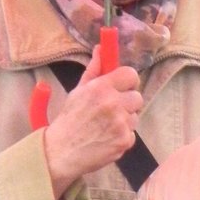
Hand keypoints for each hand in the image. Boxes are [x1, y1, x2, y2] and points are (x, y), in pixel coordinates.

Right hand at [42, 47, 143, 197]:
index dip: (129, 81)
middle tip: (113, 109)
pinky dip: (123, 137)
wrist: (62, 152)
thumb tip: (101, 48)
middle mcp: (113, 104)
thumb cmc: (70, 120)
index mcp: (101, 88)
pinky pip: (132, 134)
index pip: (131, 75)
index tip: (124, 87)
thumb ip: (94, 70)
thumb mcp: (79, 91)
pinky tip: (108, 138)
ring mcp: (121, 124)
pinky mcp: (124, 141)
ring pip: (135, 117)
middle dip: (127, 103)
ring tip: (107, 126)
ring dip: (125, 120)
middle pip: (137, 97)